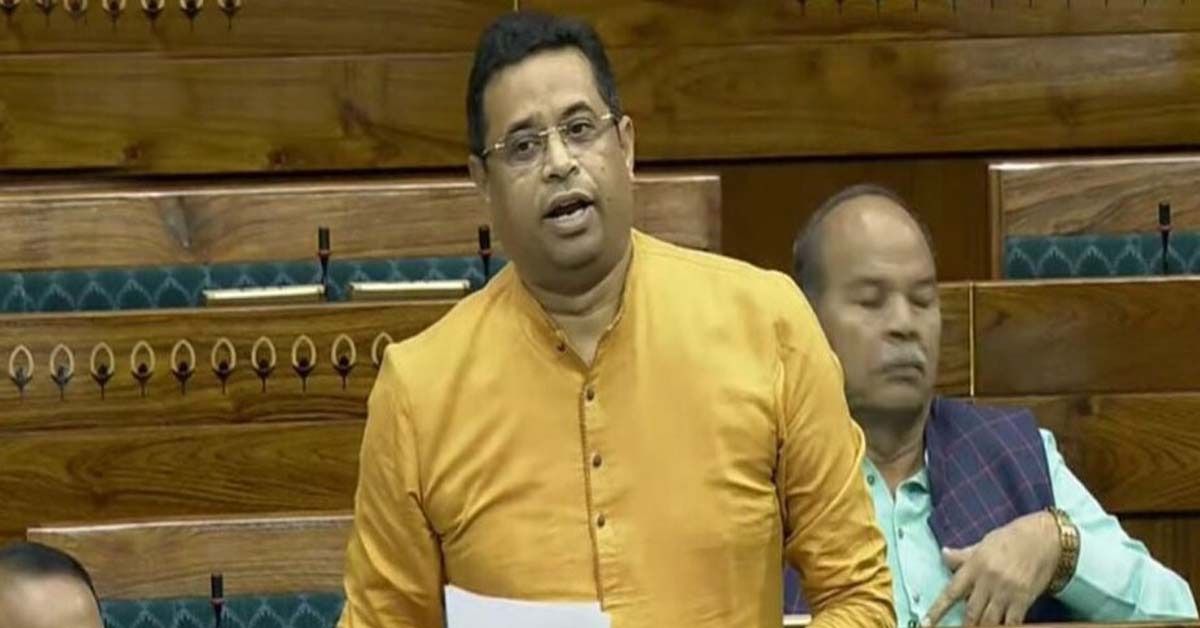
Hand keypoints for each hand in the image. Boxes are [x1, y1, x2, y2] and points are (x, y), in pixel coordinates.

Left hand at [922, 511, 1060, 626]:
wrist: (1044, 538)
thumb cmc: (1011, 538)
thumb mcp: (983, 543)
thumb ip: (964, 555)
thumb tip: (943, 554)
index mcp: (974, 566)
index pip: (951, 592)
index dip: (937, 610)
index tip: (926, 624)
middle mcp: (988, 580)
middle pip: (971, 612)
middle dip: (965, 625)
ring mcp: (1006, 591)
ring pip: (990, 620)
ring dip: (983, 627)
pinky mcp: (1024, 599)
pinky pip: (1012, 622)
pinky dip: (1006, 627)